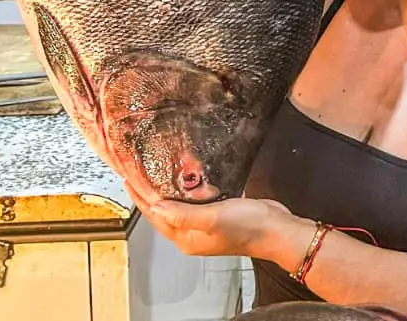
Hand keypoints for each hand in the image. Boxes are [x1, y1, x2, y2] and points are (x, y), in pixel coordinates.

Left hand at [124, 183, 310, 261]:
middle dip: (149, 191)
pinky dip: (188, 187)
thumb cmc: (248, 227)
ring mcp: (205, 224)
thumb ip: (182, 214)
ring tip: (156, 169)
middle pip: (163, 210)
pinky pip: (196, 200)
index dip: (140, 197)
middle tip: (138, 170)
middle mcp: (192, 233)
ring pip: (178, 204)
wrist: (277, 229)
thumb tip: (156, 207)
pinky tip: (188, 175)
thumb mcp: (212, 218)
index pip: (155, 215)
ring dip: (167, 188)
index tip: (129, 178)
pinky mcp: (218, 214)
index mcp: (186, 238)